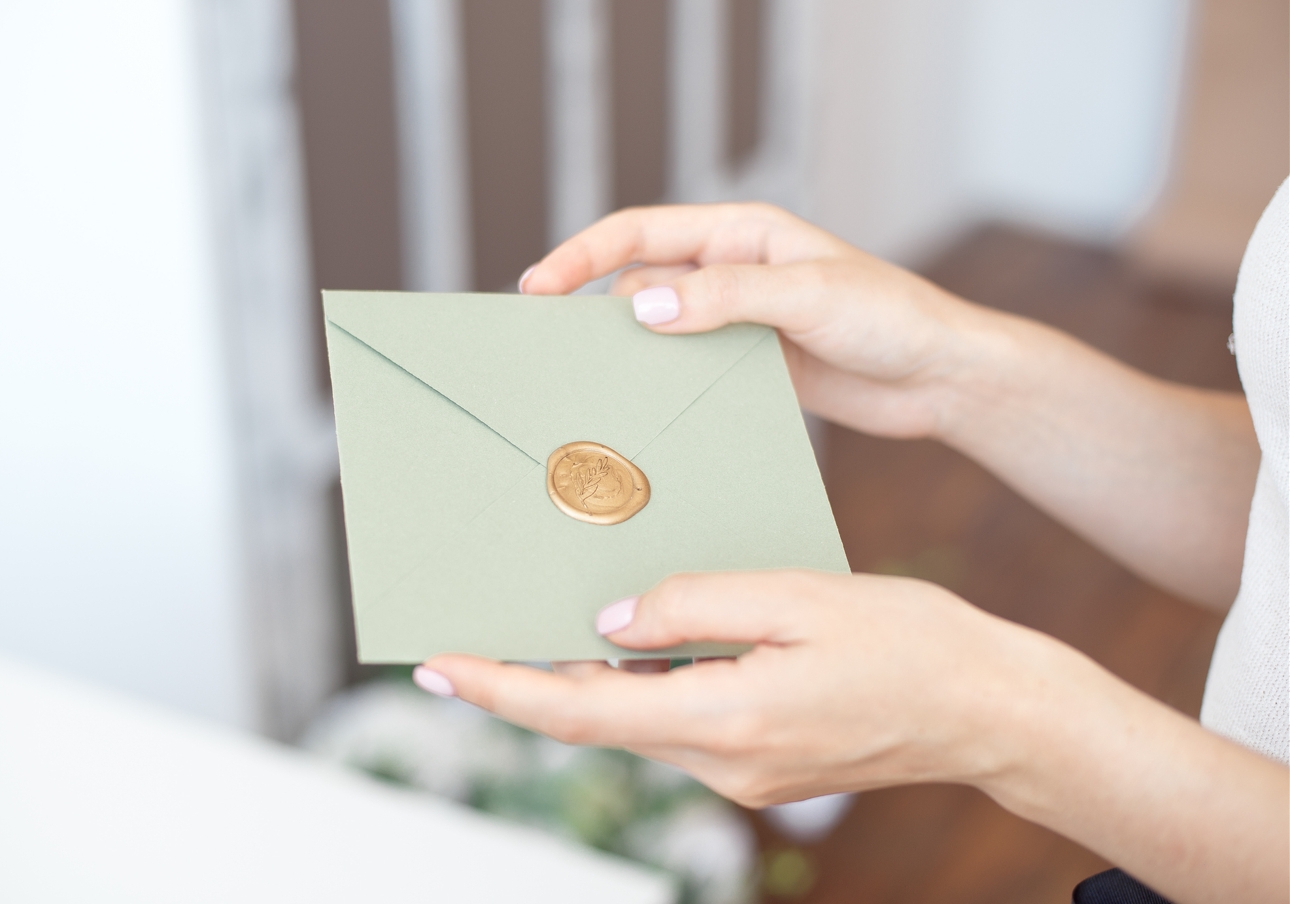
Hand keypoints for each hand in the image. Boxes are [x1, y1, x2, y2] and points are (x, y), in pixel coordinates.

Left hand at [417, 570, 1037, 806]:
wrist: (988, 710)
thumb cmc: (907, 642)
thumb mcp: (797, 596)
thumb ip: (693, 604)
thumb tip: (608, 621)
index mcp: (727, 720)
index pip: (580, 709)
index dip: (501, 688)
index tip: (436, 666)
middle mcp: (724, 763)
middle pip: (596, 720)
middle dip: (529, 680)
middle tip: (469, 633)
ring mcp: (742, 774)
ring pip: (635, 721)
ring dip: (585, 680)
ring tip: (544, 622)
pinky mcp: (760, 764)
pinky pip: (677, 721)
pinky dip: (641, 686)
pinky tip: (636, 642)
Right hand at [519, 203, 1000, 440]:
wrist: (938, 376)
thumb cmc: (890, 317)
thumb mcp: (808, 296)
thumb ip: (726, 299)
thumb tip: (642, 307)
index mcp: (740, 234)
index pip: (640, 234)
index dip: (581, 256)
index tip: (537, 288)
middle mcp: (730, 273)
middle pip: (638, 285)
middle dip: (593, 313)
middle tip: (551, 354)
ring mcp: (737, 322)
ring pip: (658, 333)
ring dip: (629, 356)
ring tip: (591, 389)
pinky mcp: (749, 366)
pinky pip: (689, 371)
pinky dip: (663, 386)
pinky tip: (646, 411)